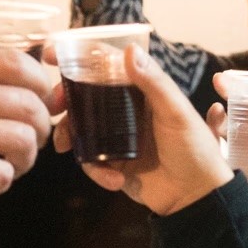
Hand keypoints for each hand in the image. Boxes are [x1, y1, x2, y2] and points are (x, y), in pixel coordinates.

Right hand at [0, 47, 55, 212]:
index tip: (42, 104)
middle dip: (40, 129)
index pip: (19, 63)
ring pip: (25, 140)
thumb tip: (29, 86)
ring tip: (8, 167)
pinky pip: (4, 174)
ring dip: (25, 160)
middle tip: (28, 144)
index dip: (41, 86)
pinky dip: (1, 184)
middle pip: (30, 105)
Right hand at [61, 47, 233, 213]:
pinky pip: (90, 161)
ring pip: (80, 127)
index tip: (51, 55)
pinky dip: (95, 171)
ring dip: (69, 135)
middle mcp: (125, 109)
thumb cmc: (195, 149)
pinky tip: (113, 181)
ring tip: (64, 146)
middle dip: (65, 99)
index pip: (106, 65)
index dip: (79, 57)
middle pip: (85, 95)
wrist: (196, 196)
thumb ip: (154, 82)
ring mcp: (117, 136)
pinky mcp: (112, 162)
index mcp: (141, 90)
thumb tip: (129, 50)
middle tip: (53, 107)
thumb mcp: (176, 112)